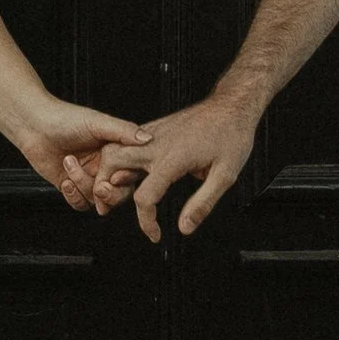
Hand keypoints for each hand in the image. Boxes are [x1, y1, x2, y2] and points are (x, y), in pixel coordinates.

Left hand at [12, 96, 148, 211]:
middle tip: (99, 185)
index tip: (116, 176)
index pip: (130, 174)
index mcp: (114, 151)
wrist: (33, 125)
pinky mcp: (71, 187)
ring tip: (69, 162)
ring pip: (96, 200)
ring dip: (82, 185)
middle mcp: (103, 166)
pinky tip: (65, 180)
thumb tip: (148, 139)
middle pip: (117, 194)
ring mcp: (87, 178)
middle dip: (108, 194)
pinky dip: (73, 195)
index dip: (125, 180)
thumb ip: (124, 132)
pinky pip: (80, 203)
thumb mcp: (98, 122)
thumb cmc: (64, 118)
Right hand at [87, 94, 258, 241]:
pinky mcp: (155, 128)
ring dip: (108, 171)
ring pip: (113, 149)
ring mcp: (153, 134)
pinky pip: (126, 142)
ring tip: (116, 191)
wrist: (232, 105)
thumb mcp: (225, 176)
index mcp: (173, 159)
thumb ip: (202, 204)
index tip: (155, 234)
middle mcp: (157, 144)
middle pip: (112, 163)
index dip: (146, 222)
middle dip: (105, 187)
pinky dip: (119, 159)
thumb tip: (185, 228)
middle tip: (110, 207)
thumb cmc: (231, 136)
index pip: (145, 197)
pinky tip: (129, 172)